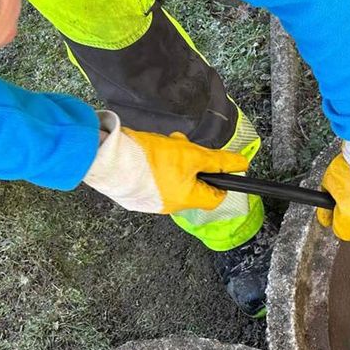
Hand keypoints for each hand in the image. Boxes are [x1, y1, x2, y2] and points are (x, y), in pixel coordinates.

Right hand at [83, 111, 247, 213]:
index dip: (221, 180)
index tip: (219, 166)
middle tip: (184, 146)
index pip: (215, 197)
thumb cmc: (150, 159)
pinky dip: (158, 164)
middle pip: (194, 184)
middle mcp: (170, 205)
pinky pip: (156, 178)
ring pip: (175, 178)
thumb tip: (241, 164)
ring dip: (175, 159)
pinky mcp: (136, 192)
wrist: (108, 157)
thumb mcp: (192, 154)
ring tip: (166, 144)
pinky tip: (150, 151)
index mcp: (187, 200)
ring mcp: (151, 200)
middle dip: (193, 163)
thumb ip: (218, 161)